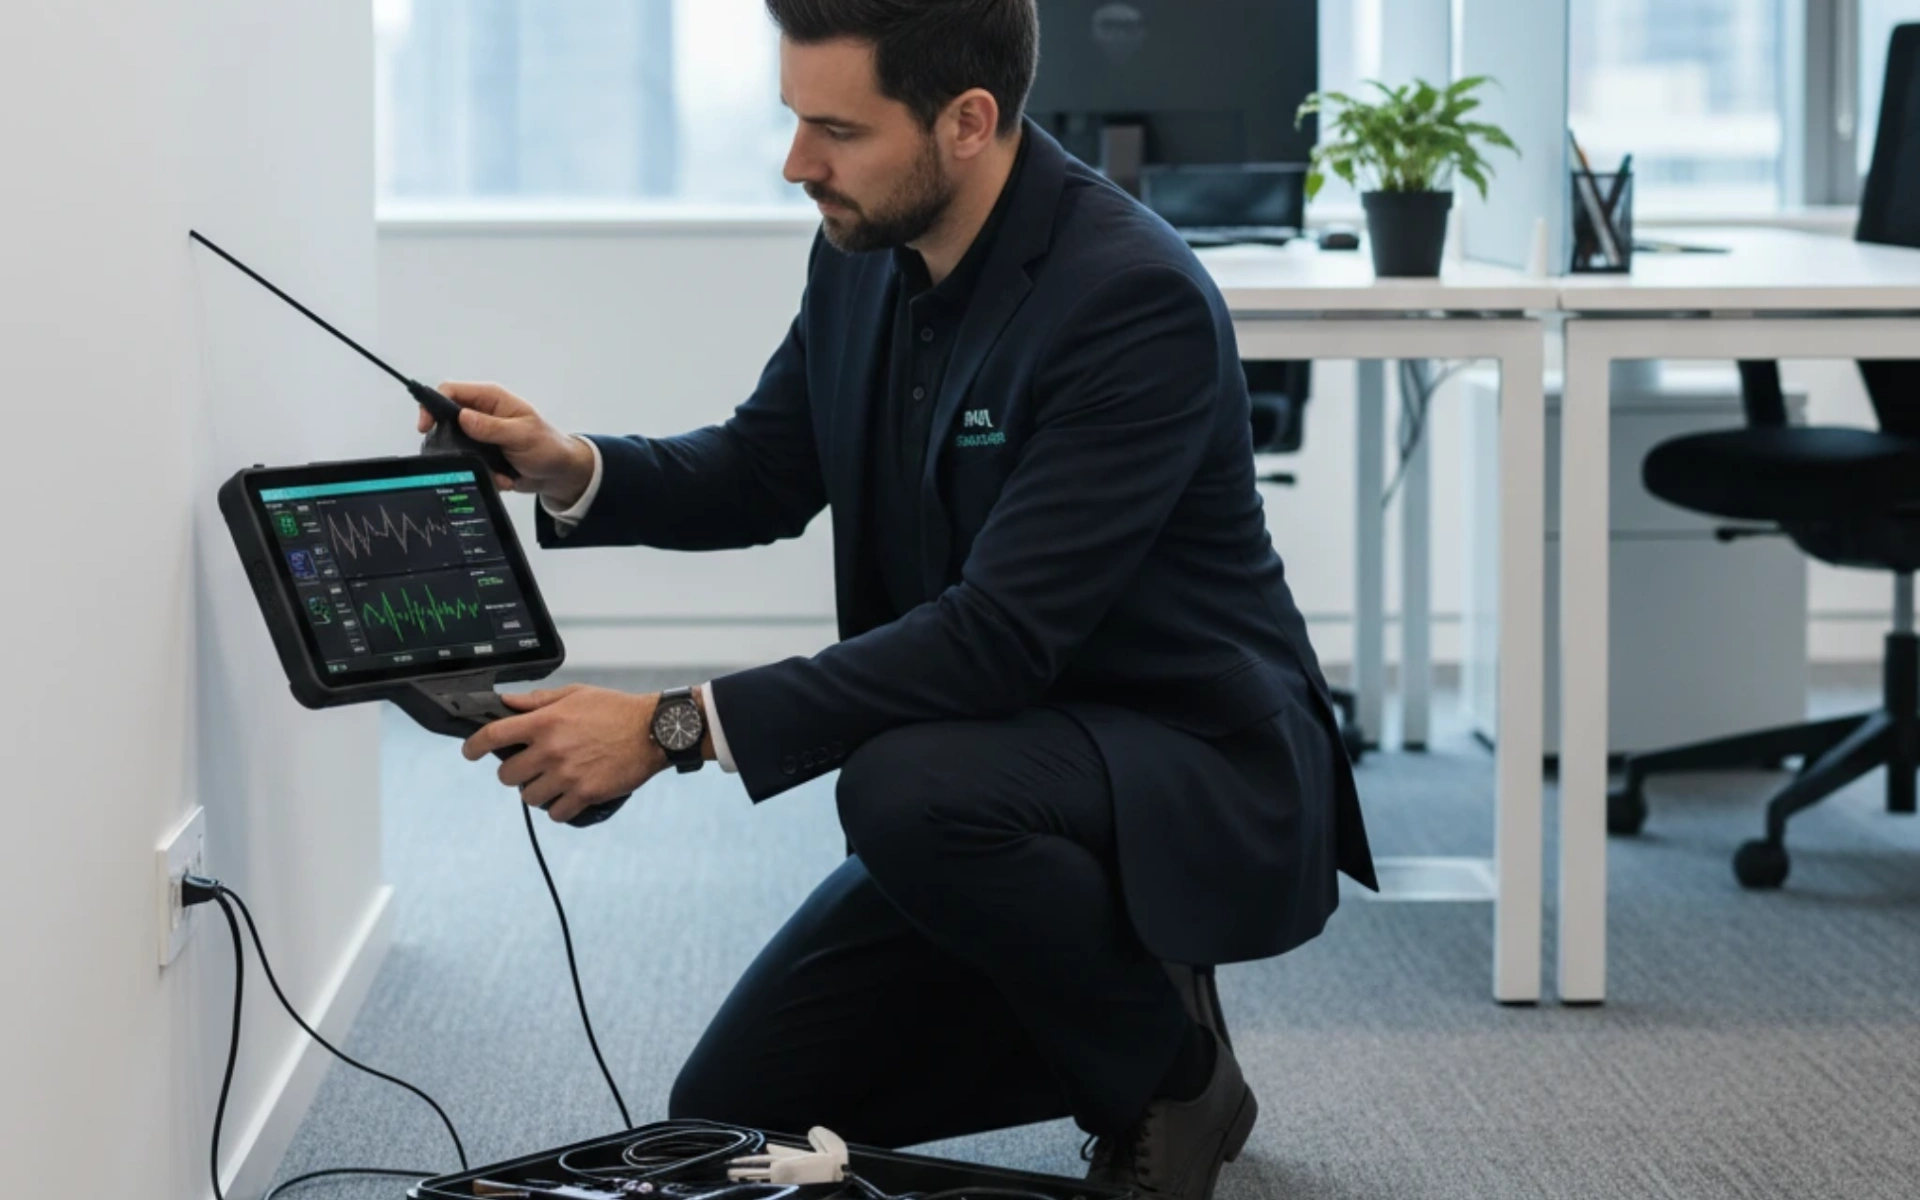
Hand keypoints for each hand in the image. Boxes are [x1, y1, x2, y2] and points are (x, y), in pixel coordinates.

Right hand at [417, 381, 596, 503]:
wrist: (559, 473)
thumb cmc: (547, 447)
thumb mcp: (522, 435)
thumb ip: (492, 427)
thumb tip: (463, 417)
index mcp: (491, 399)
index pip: (451, 391)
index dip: (433, 405)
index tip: (426, 426)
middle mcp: (482, 414)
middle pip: (445, 419)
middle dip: (449, 441)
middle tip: (458, 457)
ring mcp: (479, 435)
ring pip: (454, 445)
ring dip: (471, 462)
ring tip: (495, 472)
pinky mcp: (481, 454)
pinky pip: (468, 463)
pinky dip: (484, 474)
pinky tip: (504, 478)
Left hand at [461, 685, 665, 823]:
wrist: (654, 731)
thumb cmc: (616, 710)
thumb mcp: (575, 694)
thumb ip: (537, 700)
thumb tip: (507, 702)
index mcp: (544, 722)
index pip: (492, 735)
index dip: (473, 746)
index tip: (470, 752)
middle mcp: (551, 750)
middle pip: (506, 774)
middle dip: (513, 772)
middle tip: (528, 767)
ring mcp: (567, 774)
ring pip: (528, 797)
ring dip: (536, 791)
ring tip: (551, 782)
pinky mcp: (585, 794)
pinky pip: (555, 813)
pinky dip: (558, 808)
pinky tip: (567, 797)